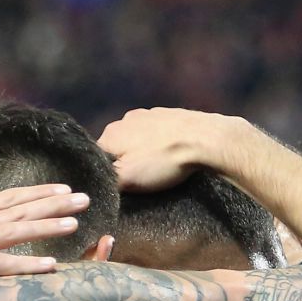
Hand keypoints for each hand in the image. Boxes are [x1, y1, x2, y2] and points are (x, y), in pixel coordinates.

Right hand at [0, 177, 89, 300]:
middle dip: (54, 203)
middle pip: (19, 210)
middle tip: (85, 197)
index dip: (38, 193)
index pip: (8, 198)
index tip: (64, 189)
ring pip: (15, 231)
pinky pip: (0, 265)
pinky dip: (26, 264)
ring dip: (47, 227)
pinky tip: (50, 265)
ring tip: (76, 223)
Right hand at [97, 107, 244, 191]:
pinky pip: (157, 134)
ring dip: (144, 154)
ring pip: (137, 141)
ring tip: (159, 168)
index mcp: (110, 133)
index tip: (119, 186)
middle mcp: (125, 119)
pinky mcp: (169, 115)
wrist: (206, 140)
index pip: (96, 158)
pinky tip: (171, 155)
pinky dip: (160, 145)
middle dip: (125, 164)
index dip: (105, 175)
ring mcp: (149, 114)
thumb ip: (104, 181)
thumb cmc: (163, 161)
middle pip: (117, 149)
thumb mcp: (126, 180)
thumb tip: (95, 182)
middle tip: (141, 180)